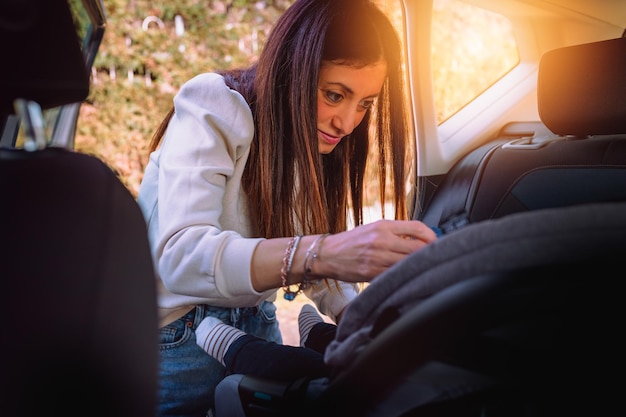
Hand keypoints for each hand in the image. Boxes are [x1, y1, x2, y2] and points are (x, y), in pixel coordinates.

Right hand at [315, 219, 436, 282]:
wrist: (328, 254)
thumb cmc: (352, 241)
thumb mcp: (373, 228)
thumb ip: (395, 232)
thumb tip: (420, 238)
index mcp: (383, 226)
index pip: (417, 228)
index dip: (431, 236)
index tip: (435, 242)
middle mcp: (382, 240)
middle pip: (418, 248)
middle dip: (429, 253)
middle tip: (433, 257)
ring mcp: (377, 258)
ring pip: (409, 263)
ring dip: (417, 266)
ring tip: (419, 267)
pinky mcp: (372, 273)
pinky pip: (395, 275)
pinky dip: (402, 275)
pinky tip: (403, 275)